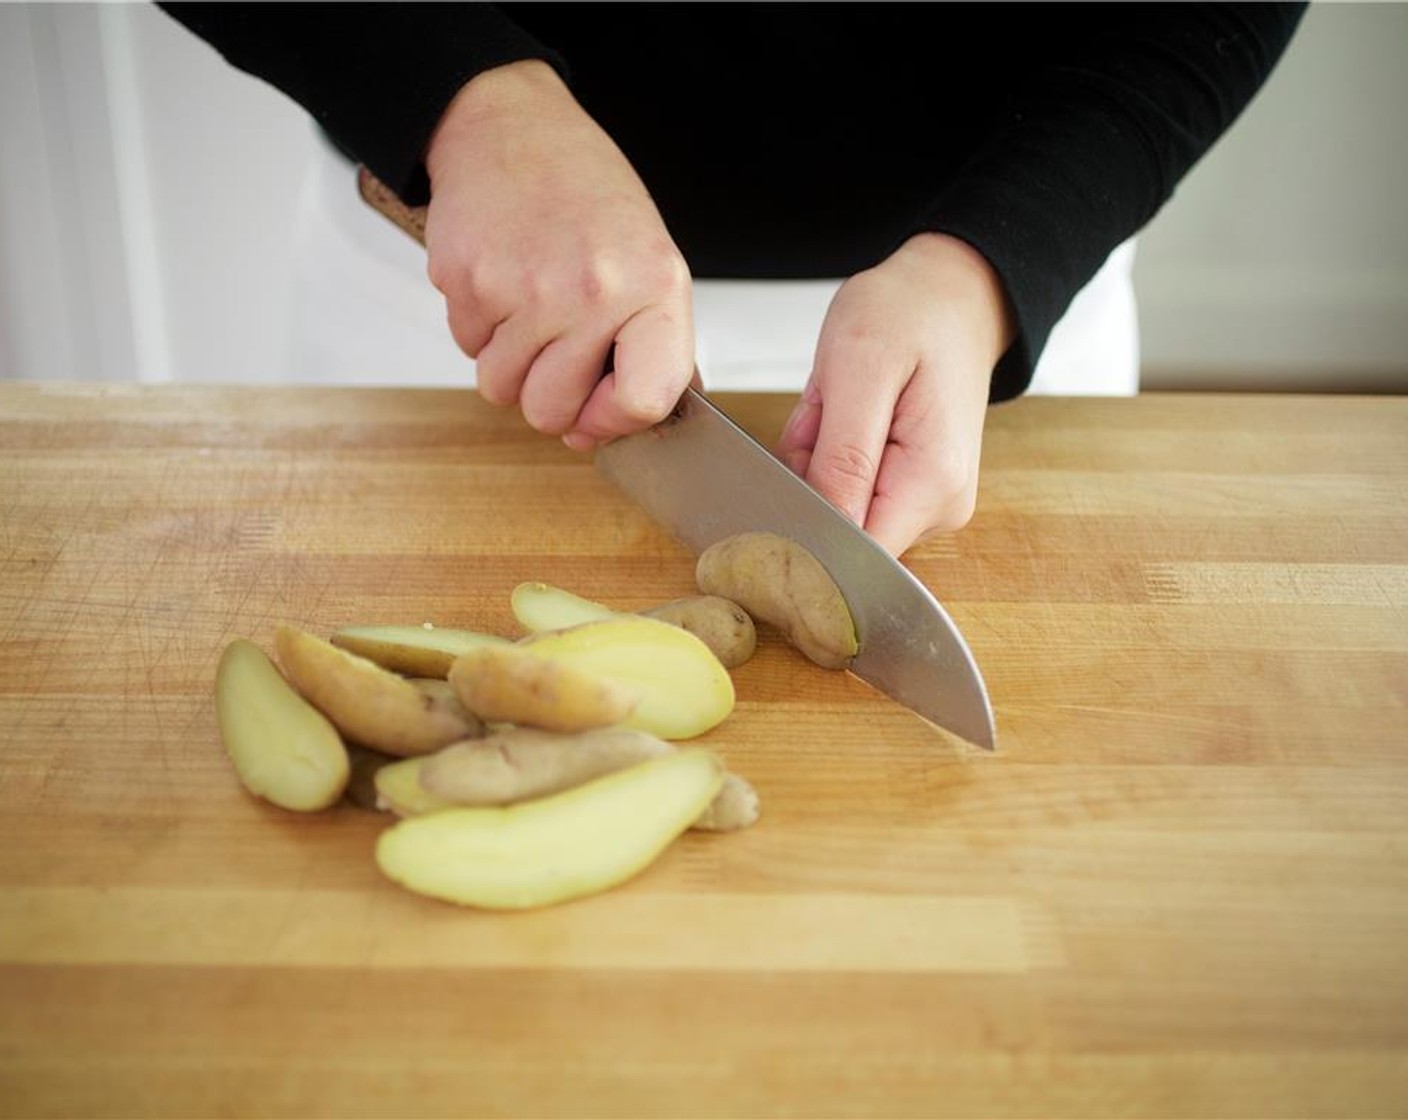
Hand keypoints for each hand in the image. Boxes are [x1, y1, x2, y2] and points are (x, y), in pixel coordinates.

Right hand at [423, 61, 693, 448]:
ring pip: (501, 388)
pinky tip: (501, 282)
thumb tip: (645, 420)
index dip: (614, 422)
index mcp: (652, 288)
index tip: (601, 410)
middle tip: (556, 351)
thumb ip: (654, 345)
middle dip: (549, 398)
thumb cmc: (587, 197)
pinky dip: (480, 329)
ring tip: (529, 308)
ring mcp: (524, 290)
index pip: (643, 402)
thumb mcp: (650, 261)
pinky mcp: (469, 282)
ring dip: (509, 364)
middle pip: (551, 413)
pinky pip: (468, 349)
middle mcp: (591, 293)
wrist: (513, 130)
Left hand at [776, 233, 1014, 556]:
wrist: (950, 295)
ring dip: (815, 466)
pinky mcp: (912, 495)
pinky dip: (827, 460)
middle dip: (808, 482)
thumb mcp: (860, 368)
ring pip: (836, 513)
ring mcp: (929, 506)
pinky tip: (843, 419)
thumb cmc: (908, 315)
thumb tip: (824, 533)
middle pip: (839, 534)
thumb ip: (843, 458)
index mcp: (932, 483)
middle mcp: (940, 509)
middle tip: (824, 414)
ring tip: (837, 408)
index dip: (805, 525)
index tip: (795, 462)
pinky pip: (846, 494)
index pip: (854, 555)